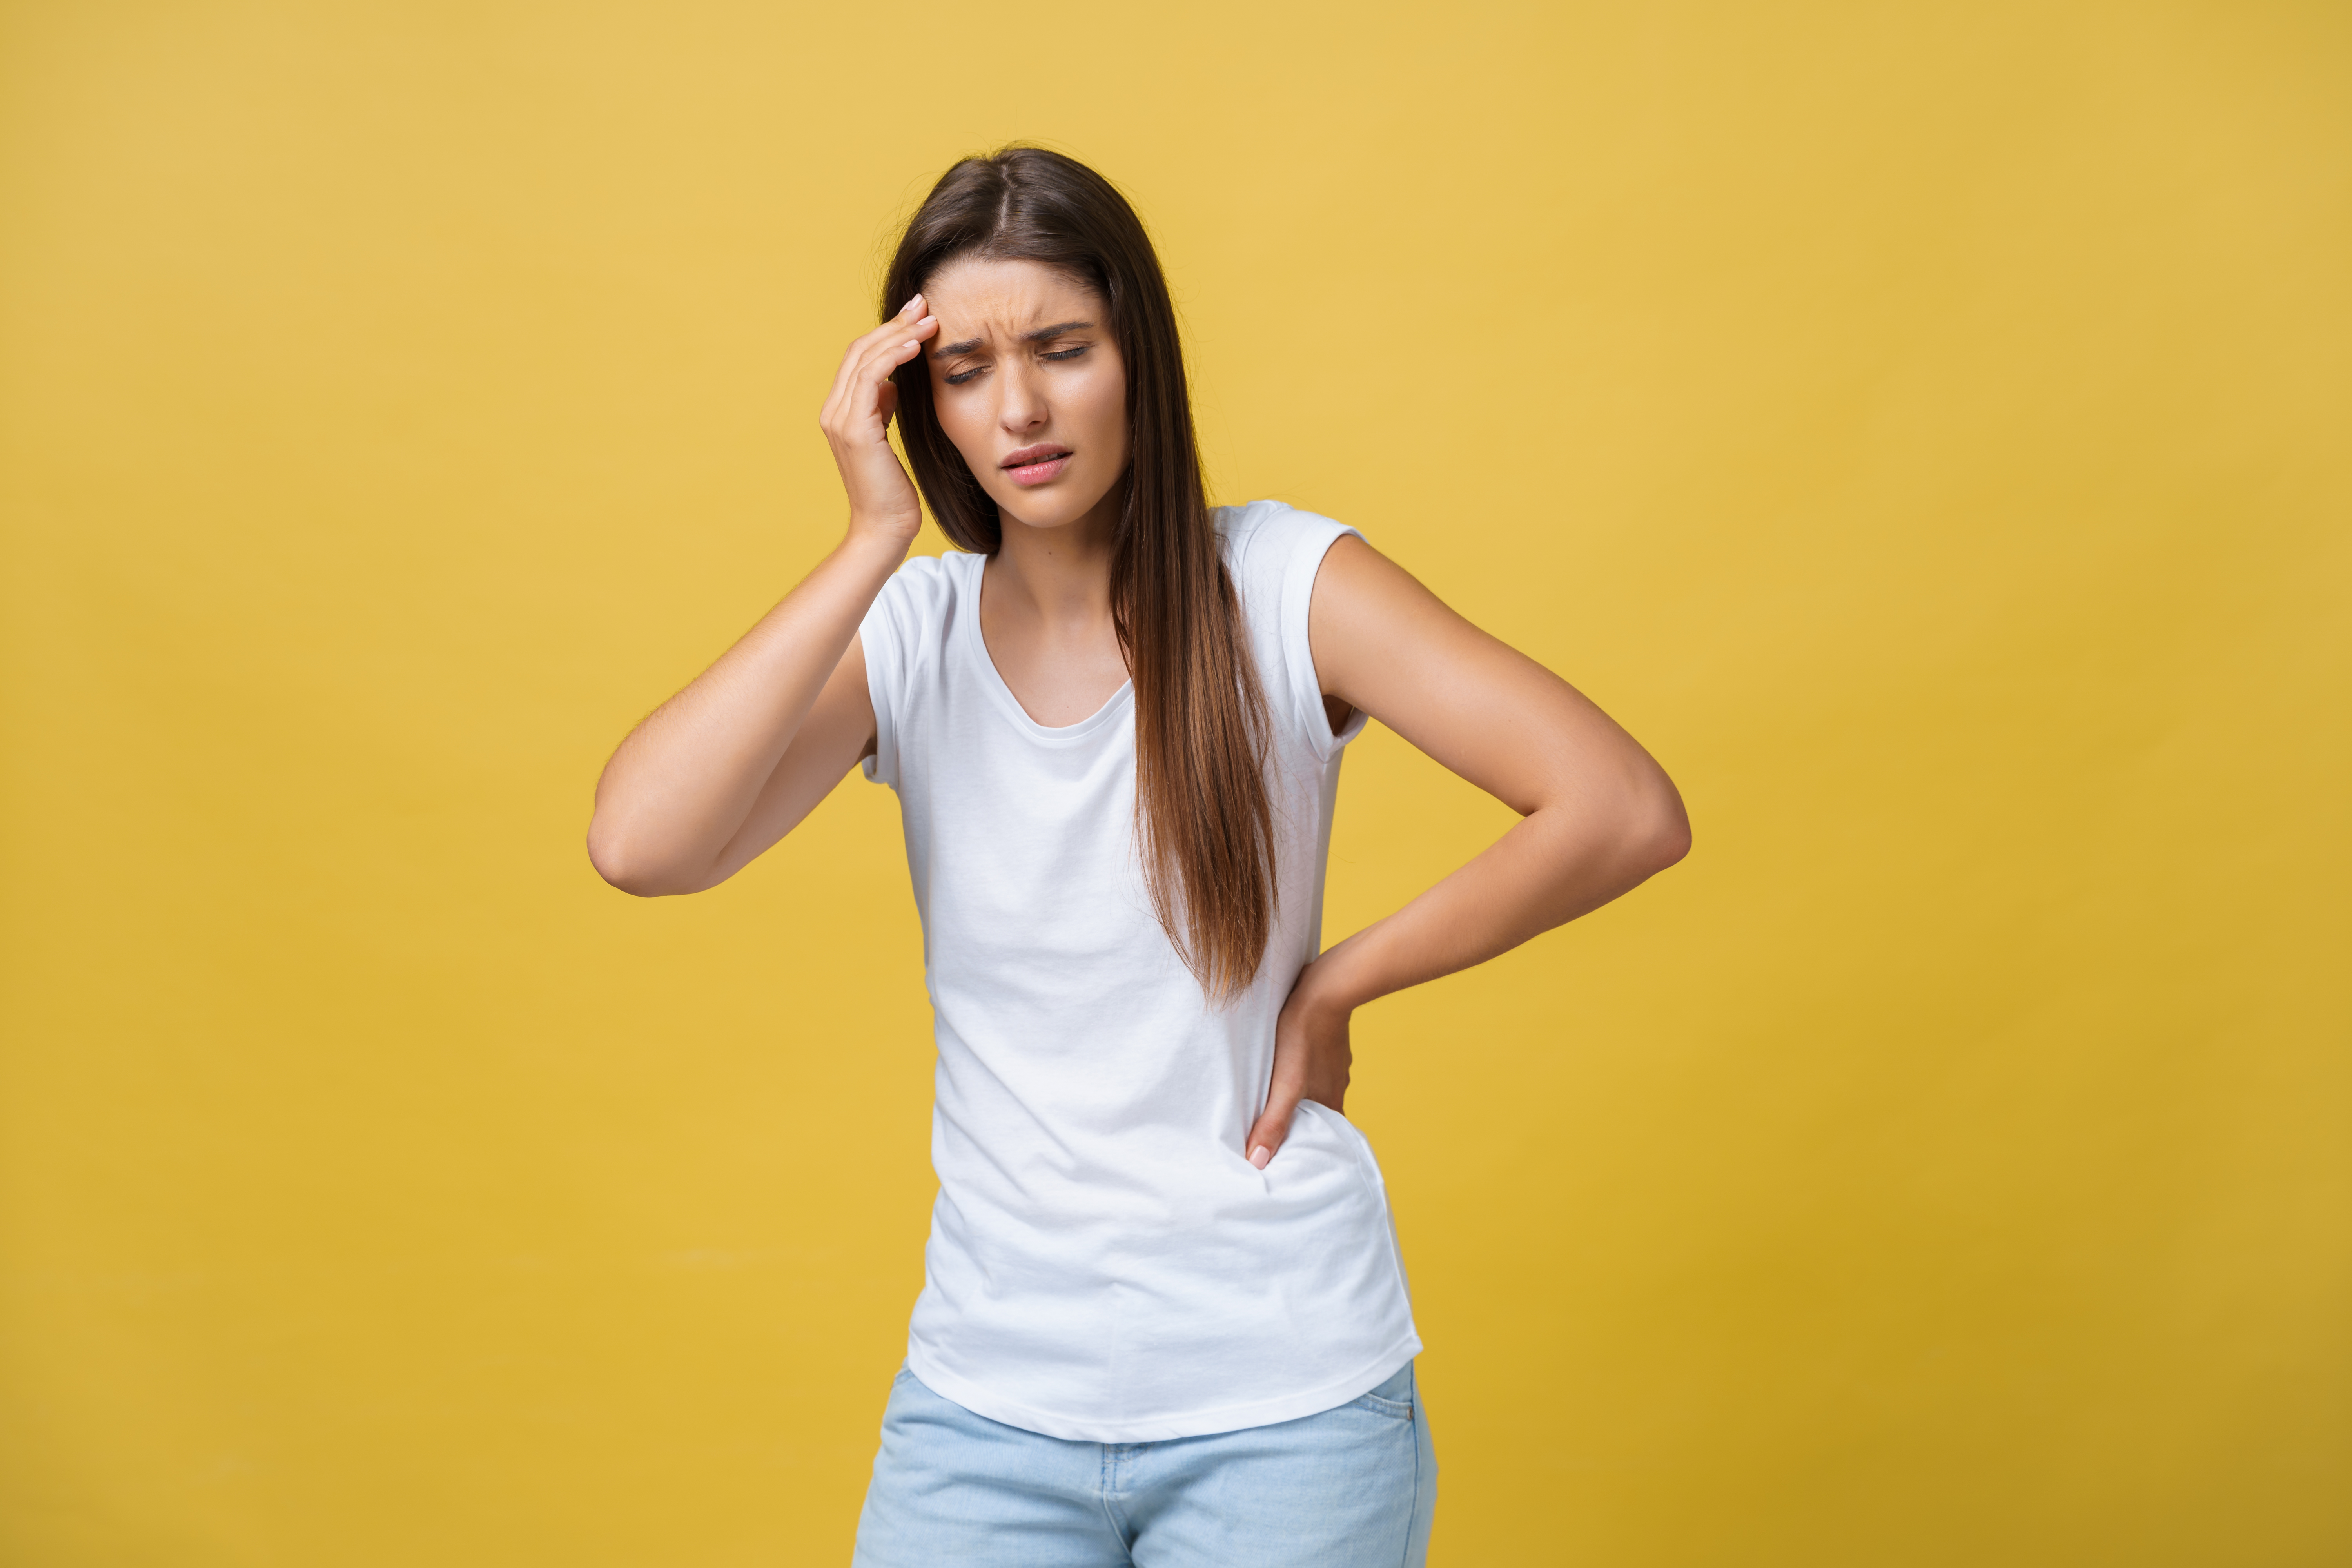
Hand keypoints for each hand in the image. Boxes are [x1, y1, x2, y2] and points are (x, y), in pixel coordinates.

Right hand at [817, 294, 938, 547]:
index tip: (919, 314)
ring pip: (865, 359)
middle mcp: (834, 410)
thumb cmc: (891, 490)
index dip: (888, 332)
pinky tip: (916, 345)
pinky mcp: (855, 430)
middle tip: (925, 303)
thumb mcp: (887, 440)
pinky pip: (871, 379)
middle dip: (894, 323)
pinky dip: (893, 357)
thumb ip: (882, 409)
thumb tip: (891, 385)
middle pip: (860, 350)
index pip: (861, 358)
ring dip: (898, 334)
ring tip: (929, 319)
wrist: (884, 528)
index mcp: (841, 411)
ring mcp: (840, 419)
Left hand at [1245, 963, 1353, 1168]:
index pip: (1323, 1138)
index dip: (1308, 1149)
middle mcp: (1338, 1086)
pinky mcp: (1329, 1042)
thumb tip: (1258, 1162)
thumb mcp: (1284, 1086)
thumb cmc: (1301, 1037)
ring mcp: (1336, 1063)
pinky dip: (1304, 1072)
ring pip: (1317, 1089)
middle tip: (1278, 1131)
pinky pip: (1316, 1066)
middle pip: (1318, 1115)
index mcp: (1331, 1102)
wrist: (1325, 989)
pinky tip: (1288, 1065)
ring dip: (1301, 1097)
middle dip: (1301, 1124)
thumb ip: (1272, 1123)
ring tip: (1277, 1100)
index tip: (1290, 1157)